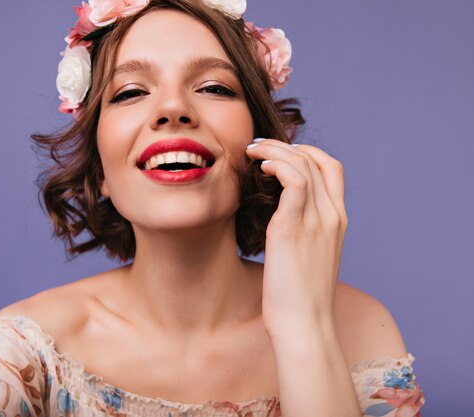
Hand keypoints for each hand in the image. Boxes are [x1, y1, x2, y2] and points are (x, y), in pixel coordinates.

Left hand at [245, 139, 347, 338]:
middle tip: (258, 146)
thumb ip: (304, 234)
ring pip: (303, 164)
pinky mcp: (293, 228)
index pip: (332, 169)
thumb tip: (282, 222)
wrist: (305, 325)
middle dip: (286, 145)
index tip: (281, 152)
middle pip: (317, 160)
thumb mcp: (310, 259)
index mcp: (338, 221)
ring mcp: (316, 221)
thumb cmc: (301, 298)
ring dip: (275, 150)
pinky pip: (293, 181)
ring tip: (252, 150)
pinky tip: (260, 167)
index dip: (309, 152)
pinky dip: (277, 165)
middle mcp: (331, 216)